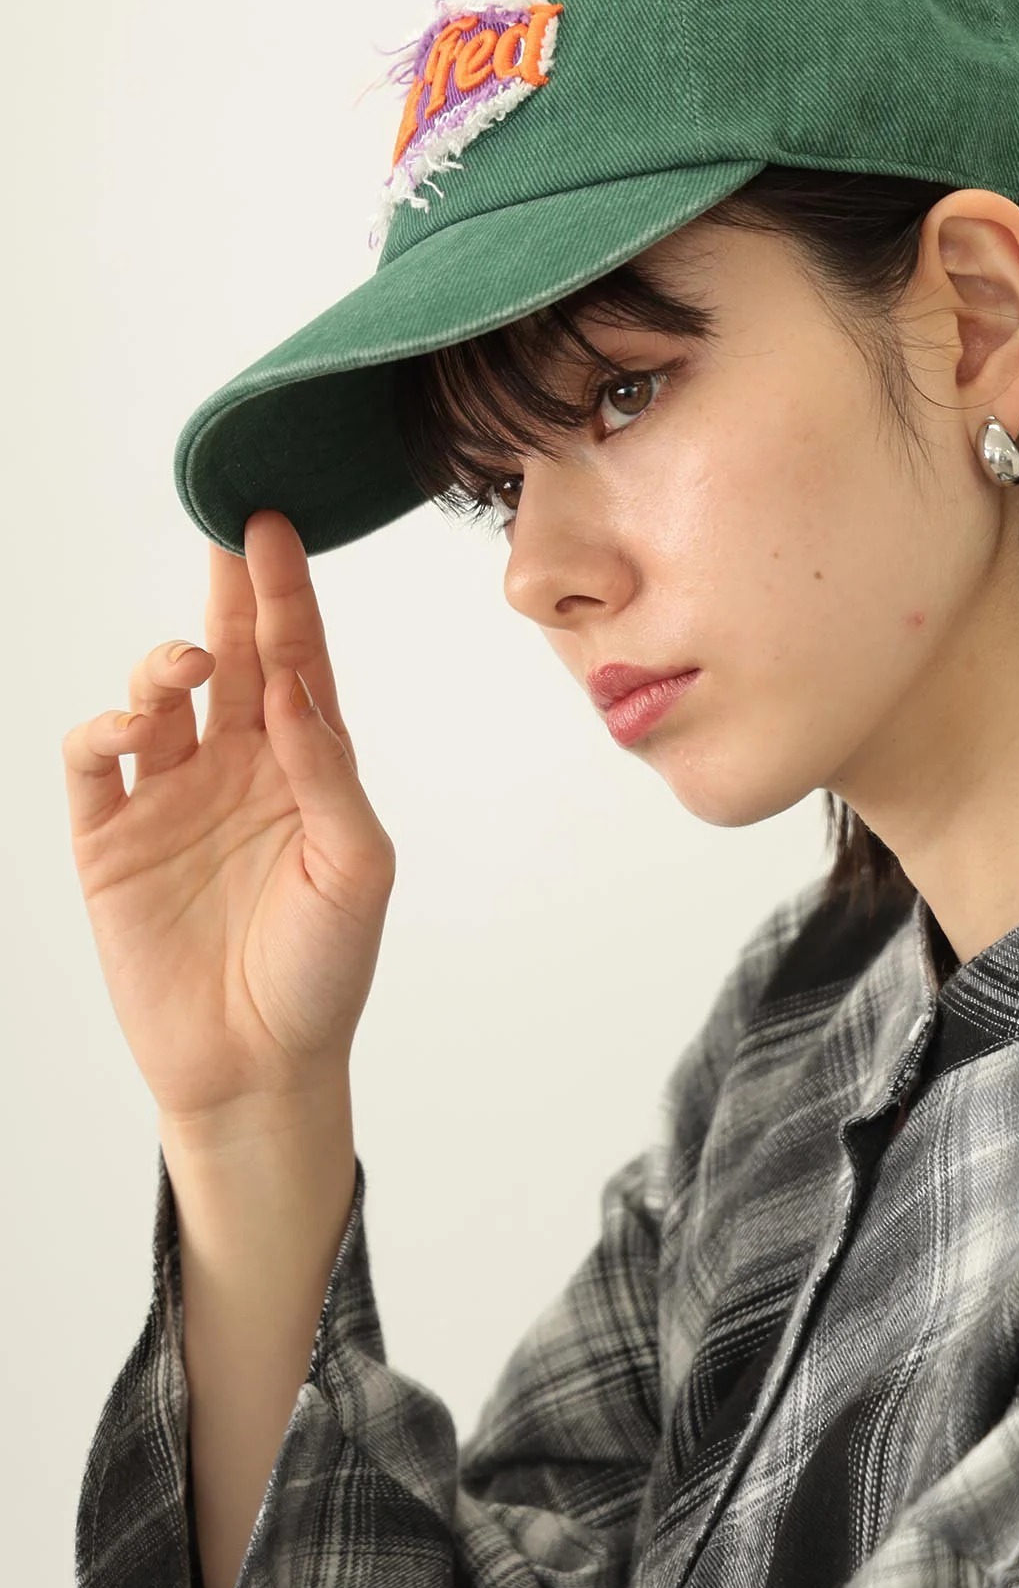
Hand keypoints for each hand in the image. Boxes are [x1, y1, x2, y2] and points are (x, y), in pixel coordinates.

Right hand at [61, 510, 396, 1127]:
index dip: (287, 594)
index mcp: (305, 768)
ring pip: (158, 696)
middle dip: (230, 590)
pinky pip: (95, 761)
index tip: (278, 525)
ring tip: (191, 667)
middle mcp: (238, 769)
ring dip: (167, 664)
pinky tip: (134, 727)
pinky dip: (105, 728)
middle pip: (232, 657)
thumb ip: (327, 771)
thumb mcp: (355, 867)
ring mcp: (170, 800)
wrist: (255, 1066)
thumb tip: (294, 685)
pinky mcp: (112, 841)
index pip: (298, 661)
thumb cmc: (323, 969)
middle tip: (230, 521)